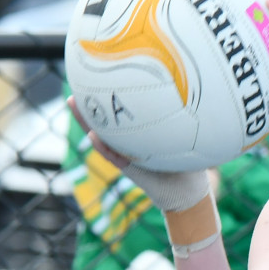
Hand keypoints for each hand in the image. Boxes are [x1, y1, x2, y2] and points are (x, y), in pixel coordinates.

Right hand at [66, 96, 211, 212]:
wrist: (188, 191)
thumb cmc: (188, 163)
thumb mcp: (183, 136)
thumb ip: (180, 119)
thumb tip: (194, 89)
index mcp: (139, 135)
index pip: (120, 113)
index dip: (108, 98)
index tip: (96, 78)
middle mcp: (128, 143)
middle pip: (104, 121)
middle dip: (89, 105)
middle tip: (75, 87)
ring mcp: (126, 155)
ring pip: (102, 136)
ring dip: (87, 122)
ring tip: (74, 103)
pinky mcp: (130, 169)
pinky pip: (114, 157)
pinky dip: (104, 147)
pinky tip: (94, 136)